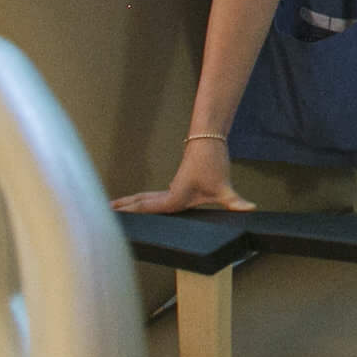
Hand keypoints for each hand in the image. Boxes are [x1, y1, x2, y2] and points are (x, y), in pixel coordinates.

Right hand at [113, 136, 252, 213]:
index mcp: (175, 198)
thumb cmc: (213, 163)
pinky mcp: (175, 185)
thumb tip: (251, 209)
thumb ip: (236, 201)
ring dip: (130, 203)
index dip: (132, 213)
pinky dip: (141, 200)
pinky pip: (152, 196)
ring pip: (145, 198)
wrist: (209, 141)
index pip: (149, 208)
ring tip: (112, 208)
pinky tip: (138, 204)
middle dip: (124, 209)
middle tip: (105, 214)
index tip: (114, 216)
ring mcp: (170, 189)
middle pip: (141, 203)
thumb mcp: (224, 187)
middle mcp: (169, 194)